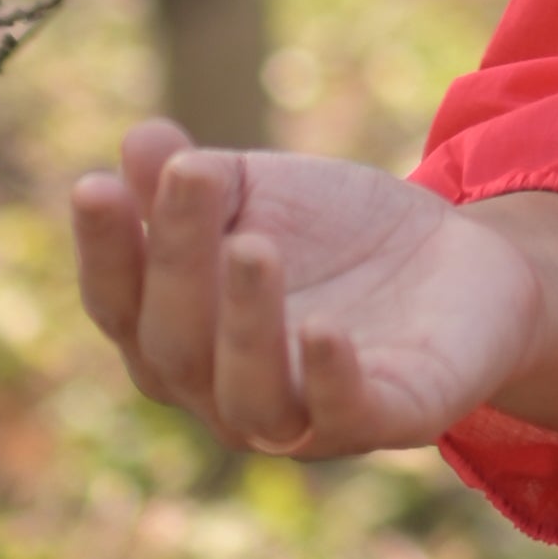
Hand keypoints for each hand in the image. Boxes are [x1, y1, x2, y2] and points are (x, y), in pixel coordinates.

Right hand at [70, 117, 550, 459]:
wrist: (463, 257)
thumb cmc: (337, 233)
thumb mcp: (262, 193)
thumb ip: (195, 181)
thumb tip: (140, 140)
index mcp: (180, 336)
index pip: (120, 304)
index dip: (104, 250)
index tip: (94, 184)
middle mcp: (224, 392)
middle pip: (175, 346)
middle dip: (177, 261)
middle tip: (193, 178)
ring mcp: (302, 418)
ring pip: (250, 396)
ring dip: (246, 322)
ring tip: (252, 246)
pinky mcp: (386, 418)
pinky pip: (344, 414)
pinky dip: (329, 378)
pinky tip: (323, 330)